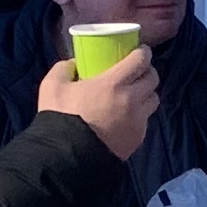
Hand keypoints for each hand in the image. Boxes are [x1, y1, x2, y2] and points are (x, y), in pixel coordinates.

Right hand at [39, 44, 159, 162]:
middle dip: (147, 71)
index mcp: (113, 83)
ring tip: (136, 93)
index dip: (143, 53)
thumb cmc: (60, 117)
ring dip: (147, 93)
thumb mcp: (52, 86)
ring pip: (154, 100)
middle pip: (153, 79)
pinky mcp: (138, 139)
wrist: (68, 156)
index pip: (140, 61)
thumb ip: (64, 69)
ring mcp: (138, 121)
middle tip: (138, 70)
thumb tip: (73, 64)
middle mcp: (131, 100)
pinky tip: (128, 115)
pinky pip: (146, 120)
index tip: (141, 51)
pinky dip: (141, 114)